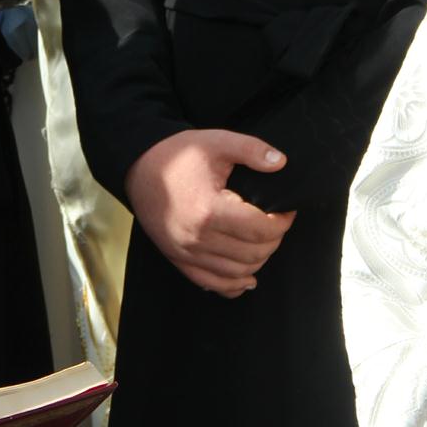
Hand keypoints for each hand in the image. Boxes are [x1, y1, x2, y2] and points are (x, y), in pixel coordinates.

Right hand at [125, 129, 293, 296]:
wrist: (138, 167)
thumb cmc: (177, 154)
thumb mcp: (217, 142)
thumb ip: (251, 149)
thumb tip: (281, 162)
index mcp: (209, 210)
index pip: (261, 230)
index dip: (282, 222)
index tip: (287, 210)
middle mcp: (197, 238)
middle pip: (252, 254)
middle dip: (273, 240)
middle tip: (277, 223)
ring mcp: (186, 252)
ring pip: (236, 273)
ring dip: (258, 260)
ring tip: (264, 242)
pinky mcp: (178, 259)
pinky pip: (211, 284)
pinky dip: (233, 285)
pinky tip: (246, 276)